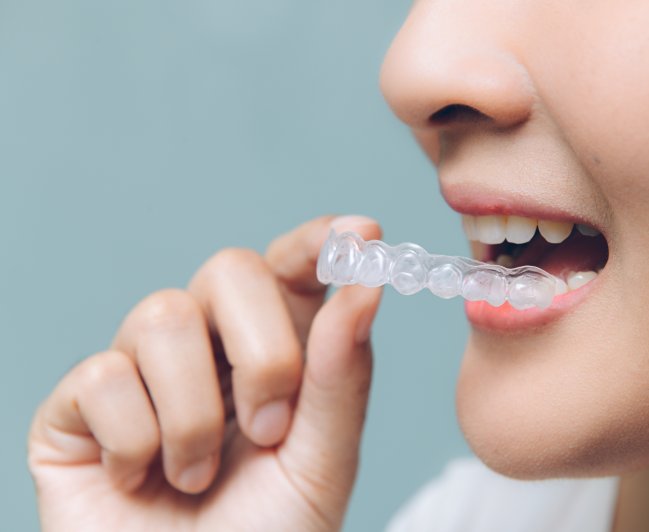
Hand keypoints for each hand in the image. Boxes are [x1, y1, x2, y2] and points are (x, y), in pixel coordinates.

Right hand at [28, 215, 382, 531]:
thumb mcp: (322, 462)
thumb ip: (343, 375)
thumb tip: (366, 283)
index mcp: (277, 346)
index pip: (294, 265)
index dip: (321, 242)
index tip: (361, 233)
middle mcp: (211, 343)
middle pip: (230, 269)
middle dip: (262, 352)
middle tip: (270, 431)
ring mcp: (142, 367)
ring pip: (162, 317)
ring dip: (195, 416)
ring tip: (200, 477)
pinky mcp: (79, 405)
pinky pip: (102, 377)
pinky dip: (135, 443)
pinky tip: (140, 479)